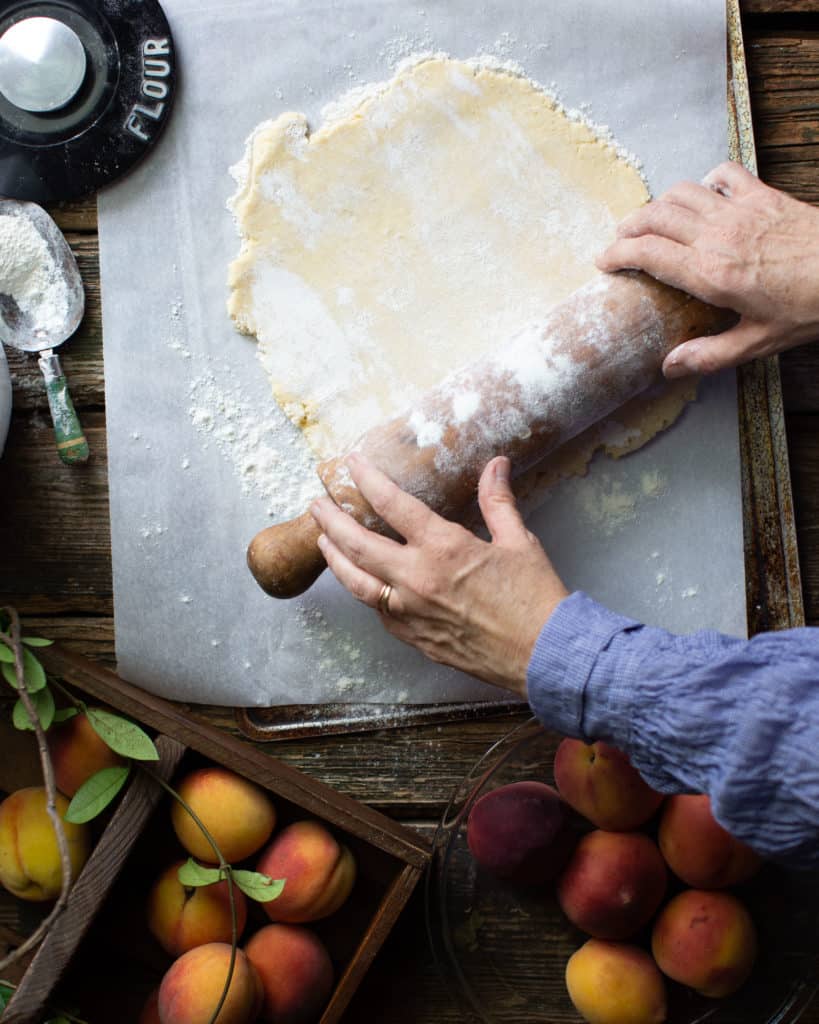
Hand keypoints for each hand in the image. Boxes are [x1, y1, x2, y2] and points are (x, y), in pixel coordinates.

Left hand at [309, 453, 567, 695]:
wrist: (543, 655)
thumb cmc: (535, 598)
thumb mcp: (518, 541)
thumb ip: (497, 501)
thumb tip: (496, 464)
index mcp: (443, 547)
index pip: (392, 504)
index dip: (367, 480)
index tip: (351, 464)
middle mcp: (416, 578)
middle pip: (357, 544)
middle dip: (331, 520)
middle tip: (316, 504)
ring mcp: (409, 612)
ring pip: (356, 582)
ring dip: (335, 559)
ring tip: (323, 542)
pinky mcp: (413, 638)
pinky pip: (378, 611)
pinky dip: (365, 591)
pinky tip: (362, 582)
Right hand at [596, 161, 818, 376]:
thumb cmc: (811, 307)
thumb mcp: (758, 342)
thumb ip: (710, 355)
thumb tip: (670, 367)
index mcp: (711, 274)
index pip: (648, 253)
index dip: (617, 254)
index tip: (603, 261)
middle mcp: (719, 236)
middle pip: (655, 216)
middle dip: (628, 226)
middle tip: (618, 241)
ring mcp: (740, 210)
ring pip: (681, 192)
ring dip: (658, 204)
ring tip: (649, 220)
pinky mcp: (763, 196)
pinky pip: (723, 175)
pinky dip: (704, 182)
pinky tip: (703, 195)